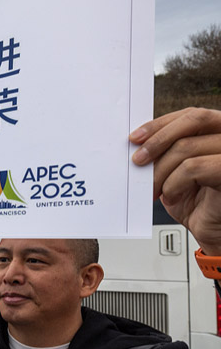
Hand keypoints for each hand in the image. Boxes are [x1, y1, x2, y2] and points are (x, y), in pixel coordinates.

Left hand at [130, 107, 220, 254]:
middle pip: (193, 120)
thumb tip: (137, 144)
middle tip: (137, 161)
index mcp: (218, 134)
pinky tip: (172, 197)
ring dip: (161, 172)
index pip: (190, 115)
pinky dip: (174, 184)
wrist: (215, 233)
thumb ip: (166, 154)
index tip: (135, 138)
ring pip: (187, 148)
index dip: (160, 124)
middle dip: (158, 140)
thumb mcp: (176, 173)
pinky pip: (193, 168)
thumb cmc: (198, 204)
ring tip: (154, 191)